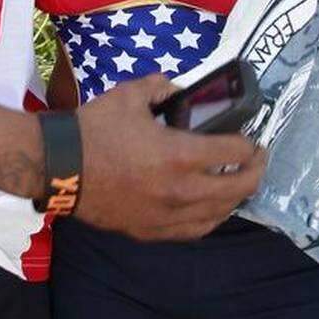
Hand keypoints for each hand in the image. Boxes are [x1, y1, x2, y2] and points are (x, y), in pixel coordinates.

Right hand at [74, 74, 265, 240]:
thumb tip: (178, 89)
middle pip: (238, 188)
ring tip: (238, 182)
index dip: (250, 144)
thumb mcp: (130, 95)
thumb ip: (161, 87)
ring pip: (220, 213)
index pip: (235, 152)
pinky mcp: (154, 232)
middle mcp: (182, 191)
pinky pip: (196, 230)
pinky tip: (212, 208)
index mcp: (180, 155)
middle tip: (257, 159)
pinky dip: (212, 217)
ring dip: (235, 196)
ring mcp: (169, 216)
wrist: (61, 168)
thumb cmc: (95, 129)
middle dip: (255, 171)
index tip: (252, 138)